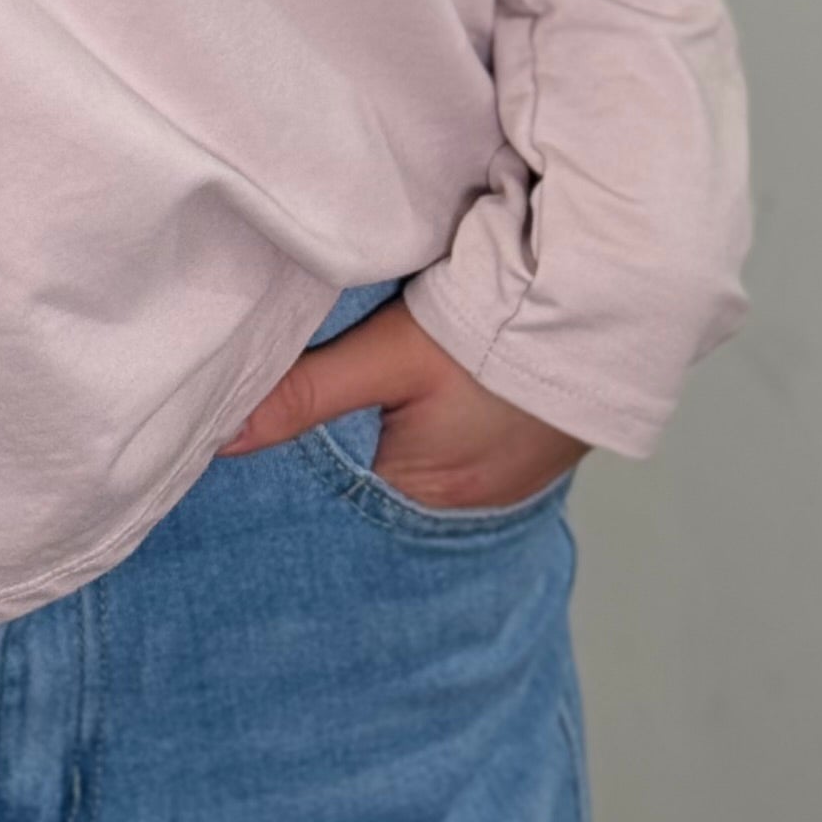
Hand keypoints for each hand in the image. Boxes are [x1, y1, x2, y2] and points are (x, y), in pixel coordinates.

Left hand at [211, 298, 588, 511]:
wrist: (601, 314)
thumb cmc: (492, 340)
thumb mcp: (389, 358)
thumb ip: (306, 394)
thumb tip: (220, 437)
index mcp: (423, 497)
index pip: (340, 494)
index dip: (303, 467)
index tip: (265, 439)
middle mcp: (464, 508)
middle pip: (382, 479)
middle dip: (349, 452)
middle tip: (318, 407)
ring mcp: (504, 483)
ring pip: (423, 463)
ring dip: (400, 437)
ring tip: (375, 403)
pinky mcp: (528, 453)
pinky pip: (466, 450)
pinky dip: (443, 429)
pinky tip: (437, 400)